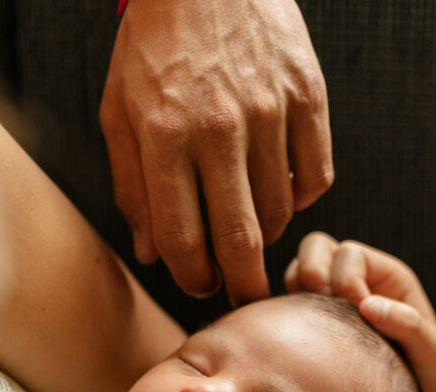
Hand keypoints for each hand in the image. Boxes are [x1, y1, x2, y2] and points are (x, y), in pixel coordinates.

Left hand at [100, 0, 331, 304]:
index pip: (182, 239)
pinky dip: (300, 195)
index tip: (198, 284)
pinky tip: (279, 188)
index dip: (191, 276)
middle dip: (241, 285)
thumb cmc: (154, 48)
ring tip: (252, 229)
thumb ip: (132, 188)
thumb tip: (151, 255)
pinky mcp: (308, 95)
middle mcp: (219, 129)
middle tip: (244, 298)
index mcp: (164, 137)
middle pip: (240, 241)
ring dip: (266, 236)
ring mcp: (270, 111)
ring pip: (279, 212)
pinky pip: (314, 176)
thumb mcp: (120, 113)